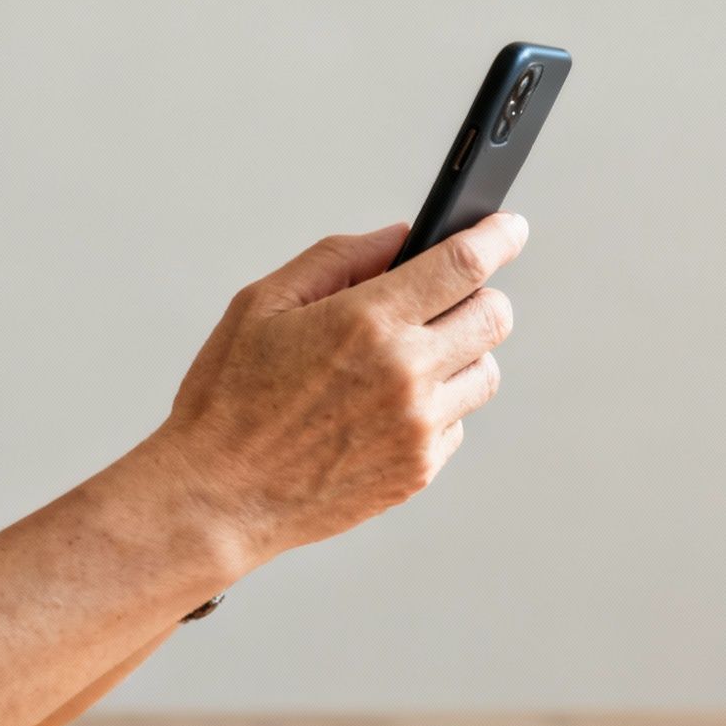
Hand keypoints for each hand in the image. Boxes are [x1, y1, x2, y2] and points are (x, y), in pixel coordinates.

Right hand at [152, 212, 527, 559]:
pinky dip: (436, 406)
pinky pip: (458, 422)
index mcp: (366, 321)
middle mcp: (405, 373)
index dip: (497, 236)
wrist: (217, 497)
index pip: (464, 264)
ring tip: (408, 359)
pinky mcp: (419, 470)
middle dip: (478, 296)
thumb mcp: (263, 303)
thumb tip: (399, 239)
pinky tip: (385, 408)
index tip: (507, 228)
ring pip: (485, 372)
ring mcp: (418, 427)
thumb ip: (338, 258)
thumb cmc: (228, 399)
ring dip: (461, 354)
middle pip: (494, 316)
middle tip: (446, 299)